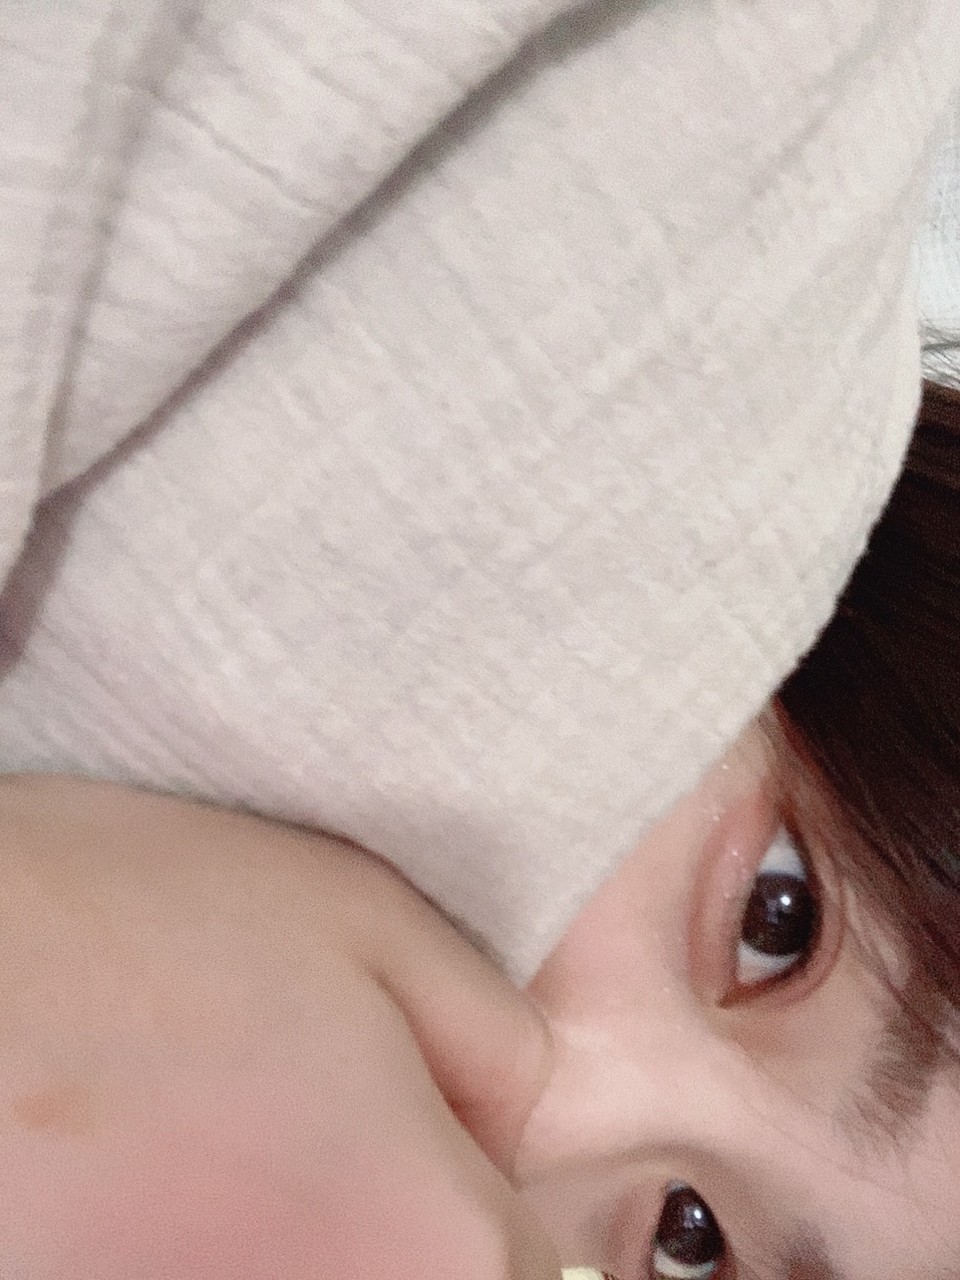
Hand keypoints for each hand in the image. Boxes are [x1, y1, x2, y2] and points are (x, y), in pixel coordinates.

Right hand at [0, 776, 560, 1278]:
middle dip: (388, 1209)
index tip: (420, 1121)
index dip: (479, 1186)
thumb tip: (506, 1115)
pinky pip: (204, 1268)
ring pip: (307, 1275)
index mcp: (426, 1236)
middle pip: (420, 1279)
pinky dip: (191, 1235)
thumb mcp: (372, 919)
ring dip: (285, 1226)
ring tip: (212, 1125)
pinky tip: (145, 1162)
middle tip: (302, 1108)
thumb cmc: (145, 920)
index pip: (526, 1270)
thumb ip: (493, 1035)